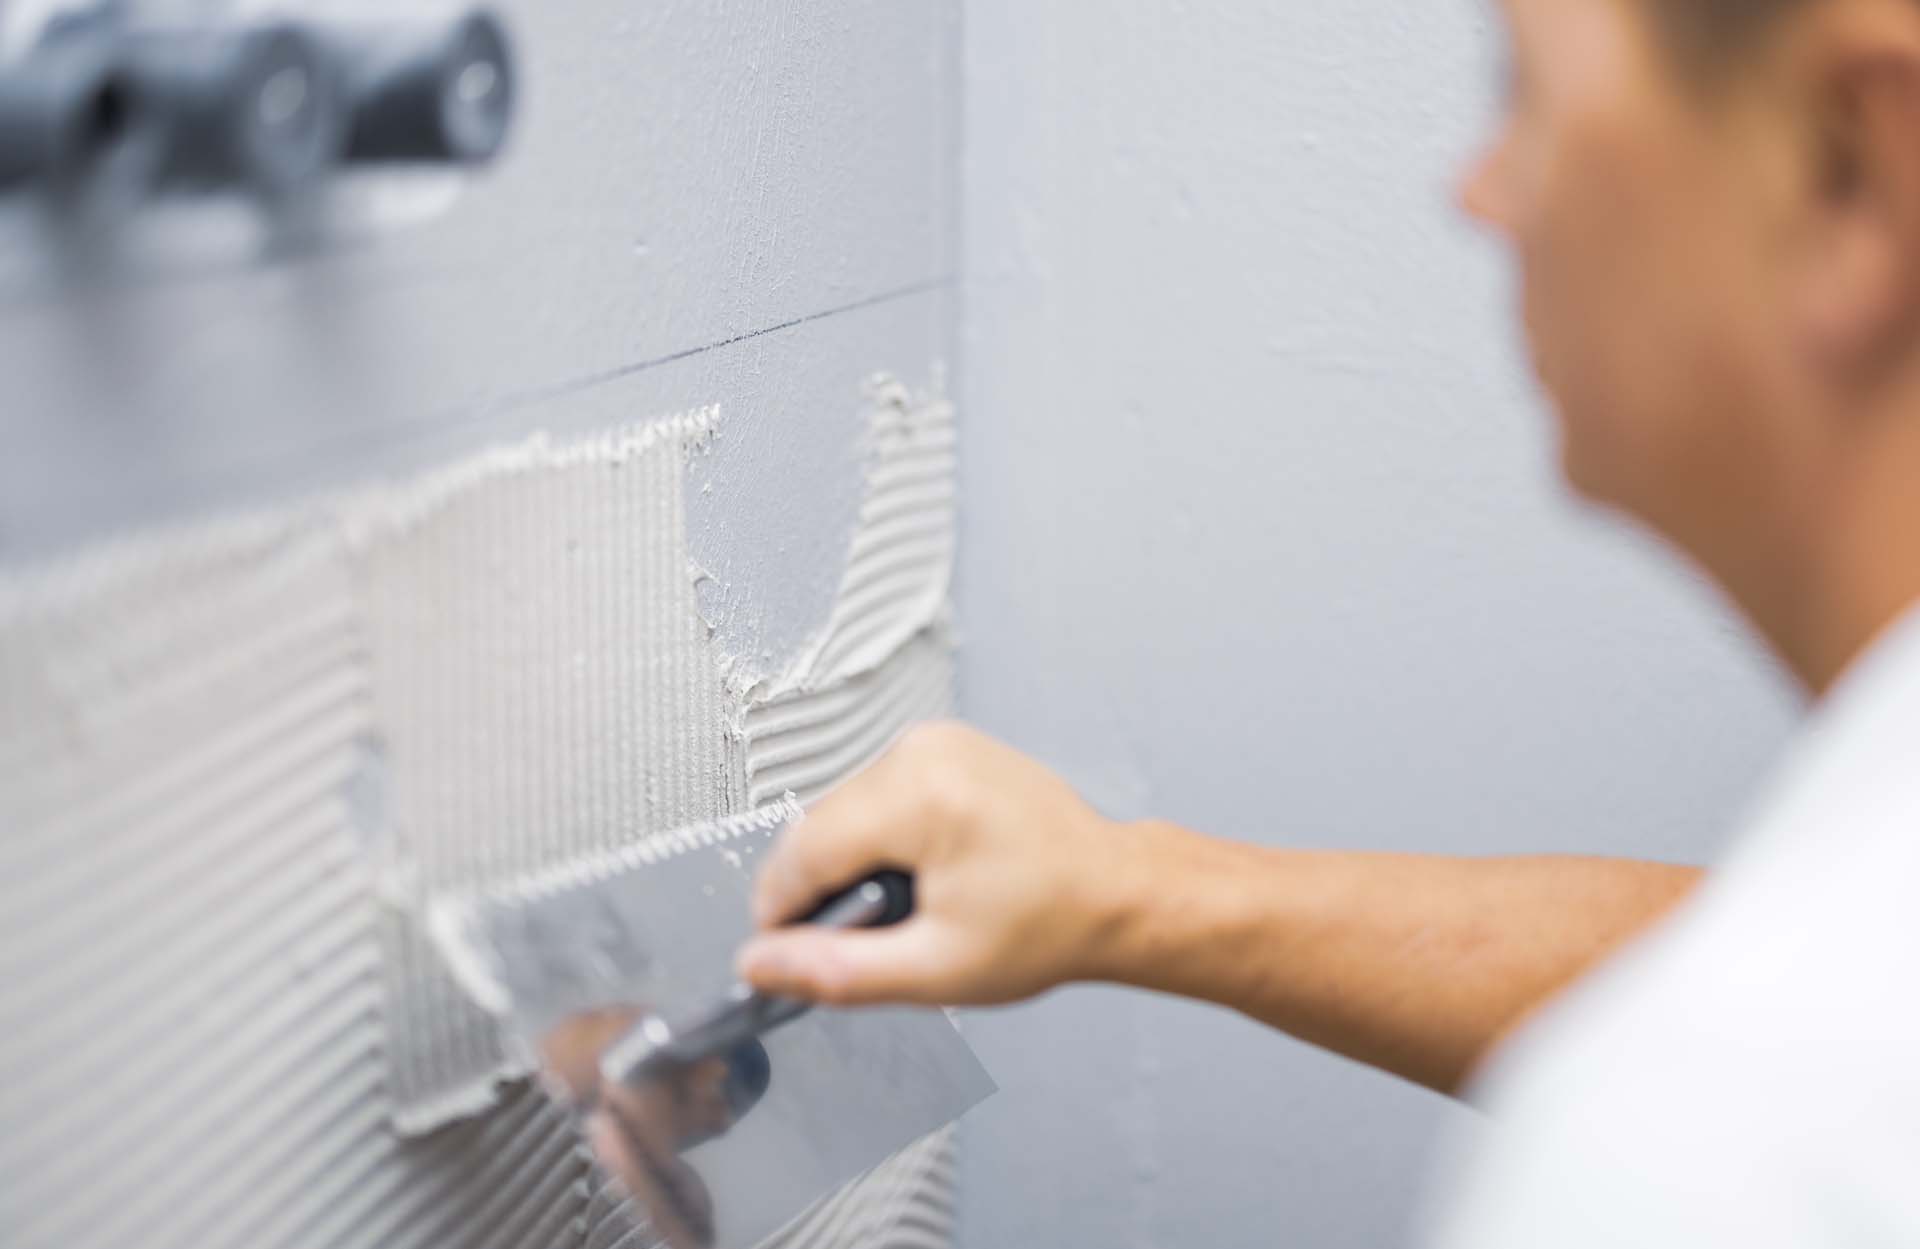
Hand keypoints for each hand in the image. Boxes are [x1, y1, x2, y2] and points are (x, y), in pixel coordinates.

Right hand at [736, 721, 1151, 1006]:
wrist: (1115, 892)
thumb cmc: (1049, 926)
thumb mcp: (935, 969)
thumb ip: (836, 970)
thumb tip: (761, 965)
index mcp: (922, 796)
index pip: (803, 850)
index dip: (781, 910)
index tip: (781, 951)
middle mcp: (924, 752)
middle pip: (817, 826)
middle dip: (822, 887)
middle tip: (866, 938)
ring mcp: (934, 741)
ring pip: (840, 809)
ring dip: (848, 860)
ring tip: (903, 907)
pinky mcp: (942, 746)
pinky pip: (874, 793)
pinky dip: (876, 836)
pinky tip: (916, 874)